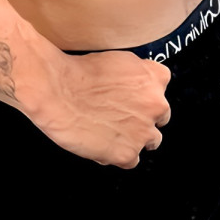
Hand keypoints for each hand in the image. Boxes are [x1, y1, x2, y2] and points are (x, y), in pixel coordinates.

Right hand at [33, 47, 171, 168]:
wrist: (58, 91)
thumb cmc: (80, 73)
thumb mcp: (117, 60)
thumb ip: (136, 75)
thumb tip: (137, 88)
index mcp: (154, 78)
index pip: (162, 86)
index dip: (146, 92)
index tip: (134, 96)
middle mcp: (155, 104)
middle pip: (160, 116)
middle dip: (143, 117)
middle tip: (120, 115)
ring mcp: (144, 131)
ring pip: (151, 141)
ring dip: (134, 137)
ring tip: (111, 132)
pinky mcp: (128, 154)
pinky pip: (132, 160)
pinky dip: (118, 154)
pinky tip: (102, 143)